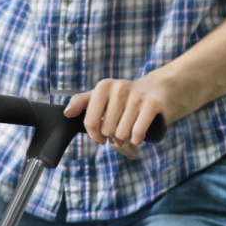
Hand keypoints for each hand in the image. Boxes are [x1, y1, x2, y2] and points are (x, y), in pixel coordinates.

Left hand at [65, 69, 182, 154]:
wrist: (158, 89)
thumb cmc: (124, 98)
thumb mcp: (101, 96)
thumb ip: (81, 102)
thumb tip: (67, 112)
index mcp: (104, 87)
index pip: (90, 122)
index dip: (94, 135)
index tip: (100, 136)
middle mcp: (119, 88)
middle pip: (107, 130)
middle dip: (113, 136)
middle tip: (119, 129)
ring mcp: (137, 95)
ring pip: (122, 134)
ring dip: (125, 138)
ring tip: (129, 129)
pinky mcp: (152, 104)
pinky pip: (137, 134)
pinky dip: (137, 139)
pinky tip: (139, 133)